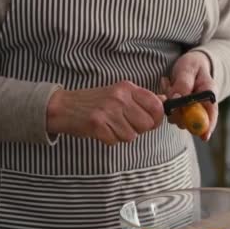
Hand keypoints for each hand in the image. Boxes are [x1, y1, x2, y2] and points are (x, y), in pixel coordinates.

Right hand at [46, 81, 164, 144]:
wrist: (64, 106)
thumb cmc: (95, 101)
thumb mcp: (119, 93)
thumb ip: (141, 99)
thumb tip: (165, 101)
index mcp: (127, 88)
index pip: (156, 105)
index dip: (157, 118)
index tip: (150, 121)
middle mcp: (119, 97)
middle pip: (147, 124)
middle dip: (139, 129)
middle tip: (125, 124)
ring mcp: (108, 111)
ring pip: (132, 136)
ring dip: (123, 135)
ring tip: (111, 126)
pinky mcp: (98, 125)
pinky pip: (117, 141)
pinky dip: (111, 139)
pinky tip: (103, 130)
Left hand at [162, 51, 217, 140]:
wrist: (191, 64)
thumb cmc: (193, 65)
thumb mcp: (188, 69)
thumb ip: (183, 84)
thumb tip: (176, 99)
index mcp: (209, 96)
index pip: (212, 115)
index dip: (208, 128)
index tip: (203, 137)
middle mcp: (201, 107)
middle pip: (190, 121)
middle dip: (177, 111)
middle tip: (170, 90)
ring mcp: (190, 111)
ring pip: (177, 117)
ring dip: (169, 102)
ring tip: (170, 82)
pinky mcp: (180, 111)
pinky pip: (169, 111)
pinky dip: (165, 99)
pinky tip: (168, 84)